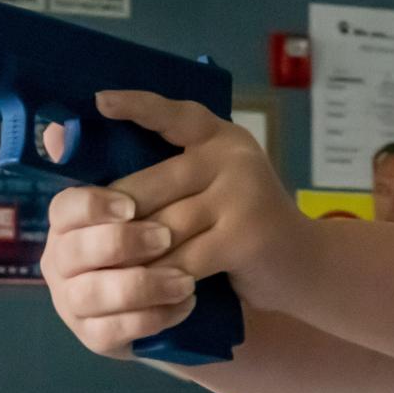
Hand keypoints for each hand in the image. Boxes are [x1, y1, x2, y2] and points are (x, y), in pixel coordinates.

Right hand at [40, 180, 197, 358]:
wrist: (189, 286)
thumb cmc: (163, 230)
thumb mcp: (152, 195)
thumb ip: (126, 165)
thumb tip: (66, 130)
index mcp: (68, 223)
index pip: (64, 209)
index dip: (94, 206)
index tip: (132, 206)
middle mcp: (61, 263)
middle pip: (74, 252)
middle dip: (123, 244)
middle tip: (167, 238)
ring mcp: (73, 303)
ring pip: (91, 295)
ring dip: (141, 286)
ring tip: (186, 280)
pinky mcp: (94, 338)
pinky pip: (111, 332)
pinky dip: (151, 319)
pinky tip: (185, 303)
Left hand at [92, 90, 310, 308]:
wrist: (306, 263)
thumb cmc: (244, 226)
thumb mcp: (215, 187)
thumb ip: (172, 179)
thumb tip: (102, 191)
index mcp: (220, 138)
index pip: (175, 114)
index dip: (138, 106)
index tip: (100, 100)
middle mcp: (232, 158)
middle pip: (152, 185)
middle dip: (118, 218)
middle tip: (87, 240)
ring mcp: (241, 196)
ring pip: (164, 227)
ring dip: (136, 256)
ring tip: (109, 273)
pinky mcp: (245, 237)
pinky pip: (184, 260)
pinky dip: (162, 280)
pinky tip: (148, 291)